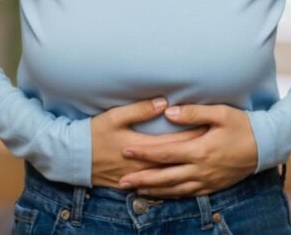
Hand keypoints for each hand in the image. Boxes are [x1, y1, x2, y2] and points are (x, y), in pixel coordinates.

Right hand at [90, 97, 208, 187]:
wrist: (73, 159)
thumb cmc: (93, 134)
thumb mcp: (114, 117)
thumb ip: (139, 110)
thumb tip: (163, 103)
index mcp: (141, 147)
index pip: (175, 142)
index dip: (194, 135)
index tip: (211, 128)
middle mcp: (143, 165)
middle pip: (176, 159)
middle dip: (197, 152)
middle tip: (217, 145)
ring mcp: (138, 177)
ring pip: (170, 176)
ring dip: (188, 169)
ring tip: (207, 163)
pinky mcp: (133, 183)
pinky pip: (158, 187)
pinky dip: (173, 184)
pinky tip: (184, 181)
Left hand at [116, 103, 258, 197]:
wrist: (265, 145)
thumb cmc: (243, 125)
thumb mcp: (220, 113)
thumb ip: (192, 113)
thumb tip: (167, 112)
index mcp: (200, 150)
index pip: (165, 152)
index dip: (144, 152)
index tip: (126, 151)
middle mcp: (201, 169)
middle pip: (165, 176)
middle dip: (141, 178)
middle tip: (121, 180)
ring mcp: (207, 180)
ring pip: (174, 189)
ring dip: (153, 190)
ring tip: (134, 189)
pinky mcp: (213, 186)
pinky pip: (188, 194)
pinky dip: (171, 195)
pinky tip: (161, 194)